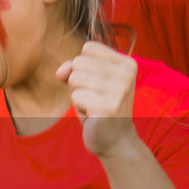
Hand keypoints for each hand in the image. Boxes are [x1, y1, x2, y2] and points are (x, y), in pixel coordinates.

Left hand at [56, 41, 139, 158]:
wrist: (116, 140)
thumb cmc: (100, 107)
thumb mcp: (88, 81)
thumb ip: (73, 68)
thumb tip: (61, 72)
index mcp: (127, 63)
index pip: (88, 48)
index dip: (82, 66)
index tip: (96, 83)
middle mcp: (127, 74)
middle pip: (78, 63)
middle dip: (78, 83)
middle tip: (94, 98)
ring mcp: (120, 91)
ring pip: (75, 79)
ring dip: (78, 96)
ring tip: (94, 107)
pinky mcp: (109, 107)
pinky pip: (76, 96)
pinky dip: (80, 108)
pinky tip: (93, 116)